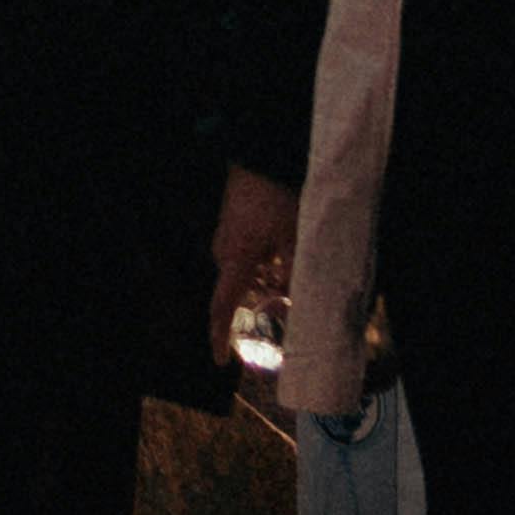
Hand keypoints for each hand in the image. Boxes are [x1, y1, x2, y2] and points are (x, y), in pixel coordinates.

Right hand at [207, 165, 300, 367]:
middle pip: (242, 289)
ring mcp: (226, 234)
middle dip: (265, 297)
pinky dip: (264, 259)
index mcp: (235, 259)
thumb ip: (292, 275)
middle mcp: (224, 250)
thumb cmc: (278, 200)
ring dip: (267, 275)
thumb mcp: (294, 241)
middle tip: (291, 296)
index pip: (221, 306)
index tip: (220, 360)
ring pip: (247, 271)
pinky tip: (284, 246)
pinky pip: (246, 253)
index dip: (220, 335)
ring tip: (293, 261)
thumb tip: (294, 302)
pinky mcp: (232, 223)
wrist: (262, 154)